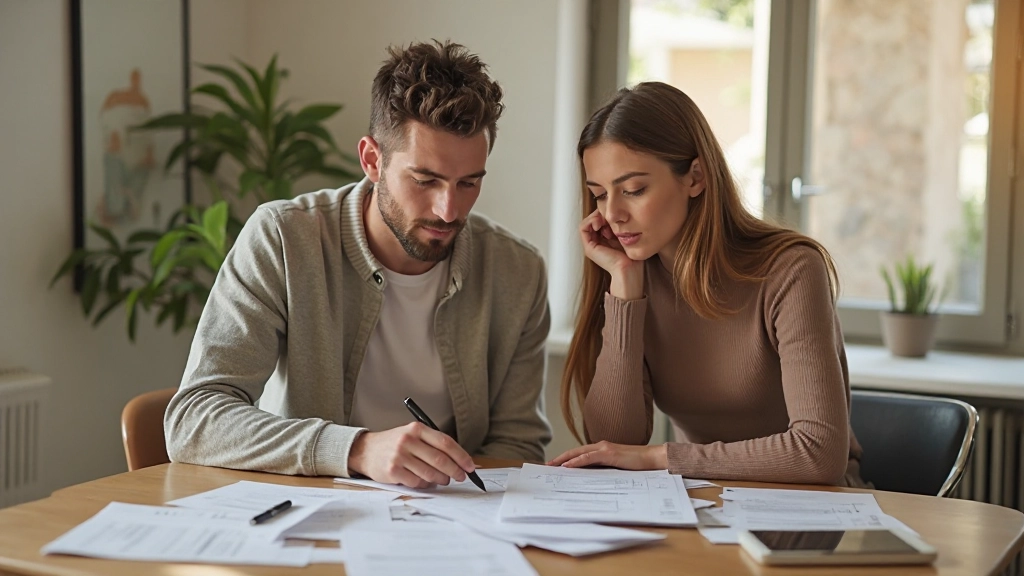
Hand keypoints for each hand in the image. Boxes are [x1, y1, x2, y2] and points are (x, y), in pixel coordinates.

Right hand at [347, 423, 475, 487]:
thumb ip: (433, 444)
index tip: (470, 466)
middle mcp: (408, 440)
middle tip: (461, 476)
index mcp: (416, 429)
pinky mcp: (393, 471)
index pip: (446, 442)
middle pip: (440, 459)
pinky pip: (417, 482)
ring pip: (430, 473)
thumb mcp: (412, 435)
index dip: (461, 456)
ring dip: (441, 479)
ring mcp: (399, 456)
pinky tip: (425, 481)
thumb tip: (459, 460)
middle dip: (455, 471)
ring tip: (444, 480)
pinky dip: (425, 484)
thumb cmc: (394, 444)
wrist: (365, 450)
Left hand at [546, 441, 667, 470]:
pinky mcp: (609, 454)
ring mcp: (604, 448)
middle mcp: (601, 446)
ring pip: (579, 453)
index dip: (567, 458)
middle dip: (560, 458)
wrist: (652, 459)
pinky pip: (588, 458)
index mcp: (602, 449)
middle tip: (547, 465)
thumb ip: (604, 470)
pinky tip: (567, 466)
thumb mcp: (617, 468)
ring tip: (552, 466)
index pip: (580, 453)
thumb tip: (591, 480)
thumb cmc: (637, 465)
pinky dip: (576, 461)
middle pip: (575, 451)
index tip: (555, 465)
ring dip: (564, 459)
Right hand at [579, 210, 643, 299]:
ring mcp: (591, 245)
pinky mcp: (589, 247)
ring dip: (595, 217)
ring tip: (605, 219)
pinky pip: (583, 228)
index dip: (605, 214)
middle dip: (600, 214)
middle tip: (609, 215)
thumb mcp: (625, 235)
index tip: (614, 214)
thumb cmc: (631, 255)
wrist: (628, 269)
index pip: (599, 221)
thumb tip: (615, 212)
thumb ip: (618, 226)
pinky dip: (590, 221)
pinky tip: (600, 223)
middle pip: (593, 220)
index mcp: (605, 240)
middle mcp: (596, 242)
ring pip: (587, 222)